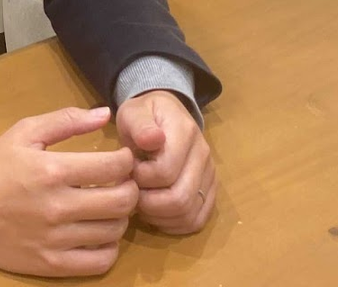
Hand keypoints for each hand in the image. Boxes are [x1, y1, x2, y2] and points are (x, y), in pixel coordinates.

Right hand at [0, 105, 138, 276]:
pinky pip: (100, 262)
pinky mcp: (51, 264)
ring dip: (120, 217)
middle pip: (122, 201)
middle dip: (131, 188)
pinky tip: (99, 234)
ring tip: (109, 207)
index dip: (127, 161)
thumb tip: (104, 114)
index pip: (114, 167)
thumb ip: (65, 121)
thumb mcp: (25, 133)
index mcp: (53, 170)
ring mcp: (56, 239)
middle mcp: (58, 207)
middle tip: (123, 183)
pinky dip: (109, 248)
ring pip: (114, 231)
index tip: (122, 159)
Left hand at [116, 90, 215, 233]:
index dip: (140, 177)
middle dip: (148, 203)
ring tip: (142, 200)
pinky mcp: (209, 191)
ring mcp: (209, 175)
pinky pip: (196, 220)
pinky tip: (156, 213)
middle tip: (132, 191)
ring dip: (159, 216)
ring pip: (188, 214)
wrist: (164, 114)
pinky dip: (173, 224)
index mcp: (185, 133)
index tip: (128, 168)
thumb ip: (140, 125)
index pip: (165, 171)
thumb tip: (152, 139)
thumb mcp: (134, 113)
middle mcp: (203, 155)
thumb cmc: (144, 115)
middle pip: (179, 199)